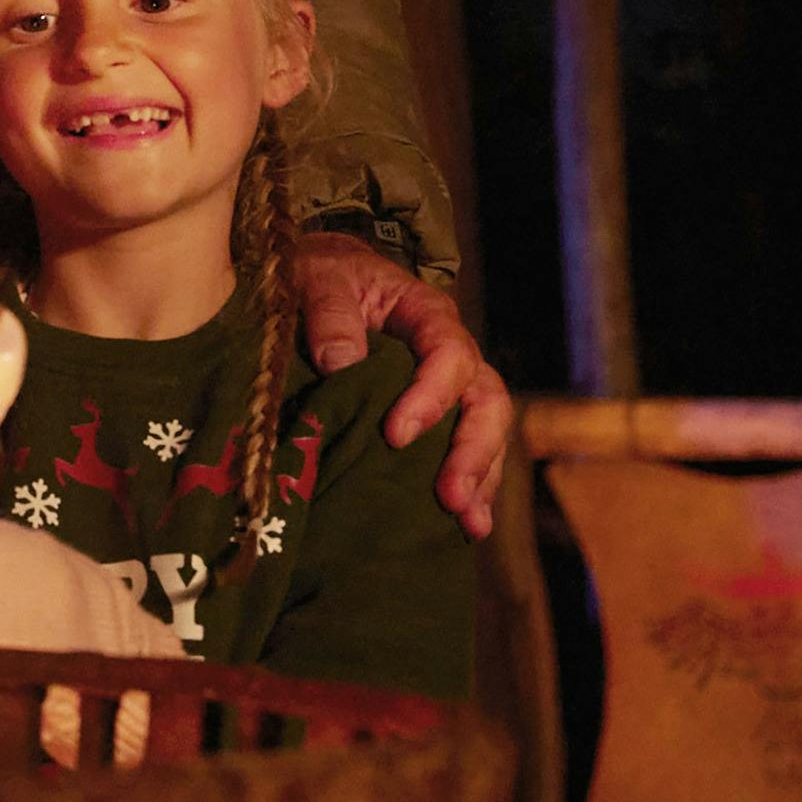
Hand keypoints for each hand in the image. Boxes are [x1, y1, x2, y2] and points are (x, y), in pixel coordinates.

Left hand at [296, 232, 510, 540]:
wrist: (317, 275)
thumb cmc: (318, 273)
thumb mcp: (315, 278)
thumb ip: (329, 314)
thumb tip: (341, 363)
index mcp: (426, 314)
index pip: (449, 354)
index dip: (430, 396)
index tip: (395, 434)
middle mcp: (449, 352)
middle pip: (485, 400)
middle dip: (473, 451)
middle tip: (452, 496)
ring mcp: (446, 387)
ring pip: (485, 432)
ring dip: (480, 479)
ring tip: (470, 524)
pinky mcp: (432, 415)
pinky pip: (462, 451)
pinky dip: (468, 487)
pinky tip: (463, 528)